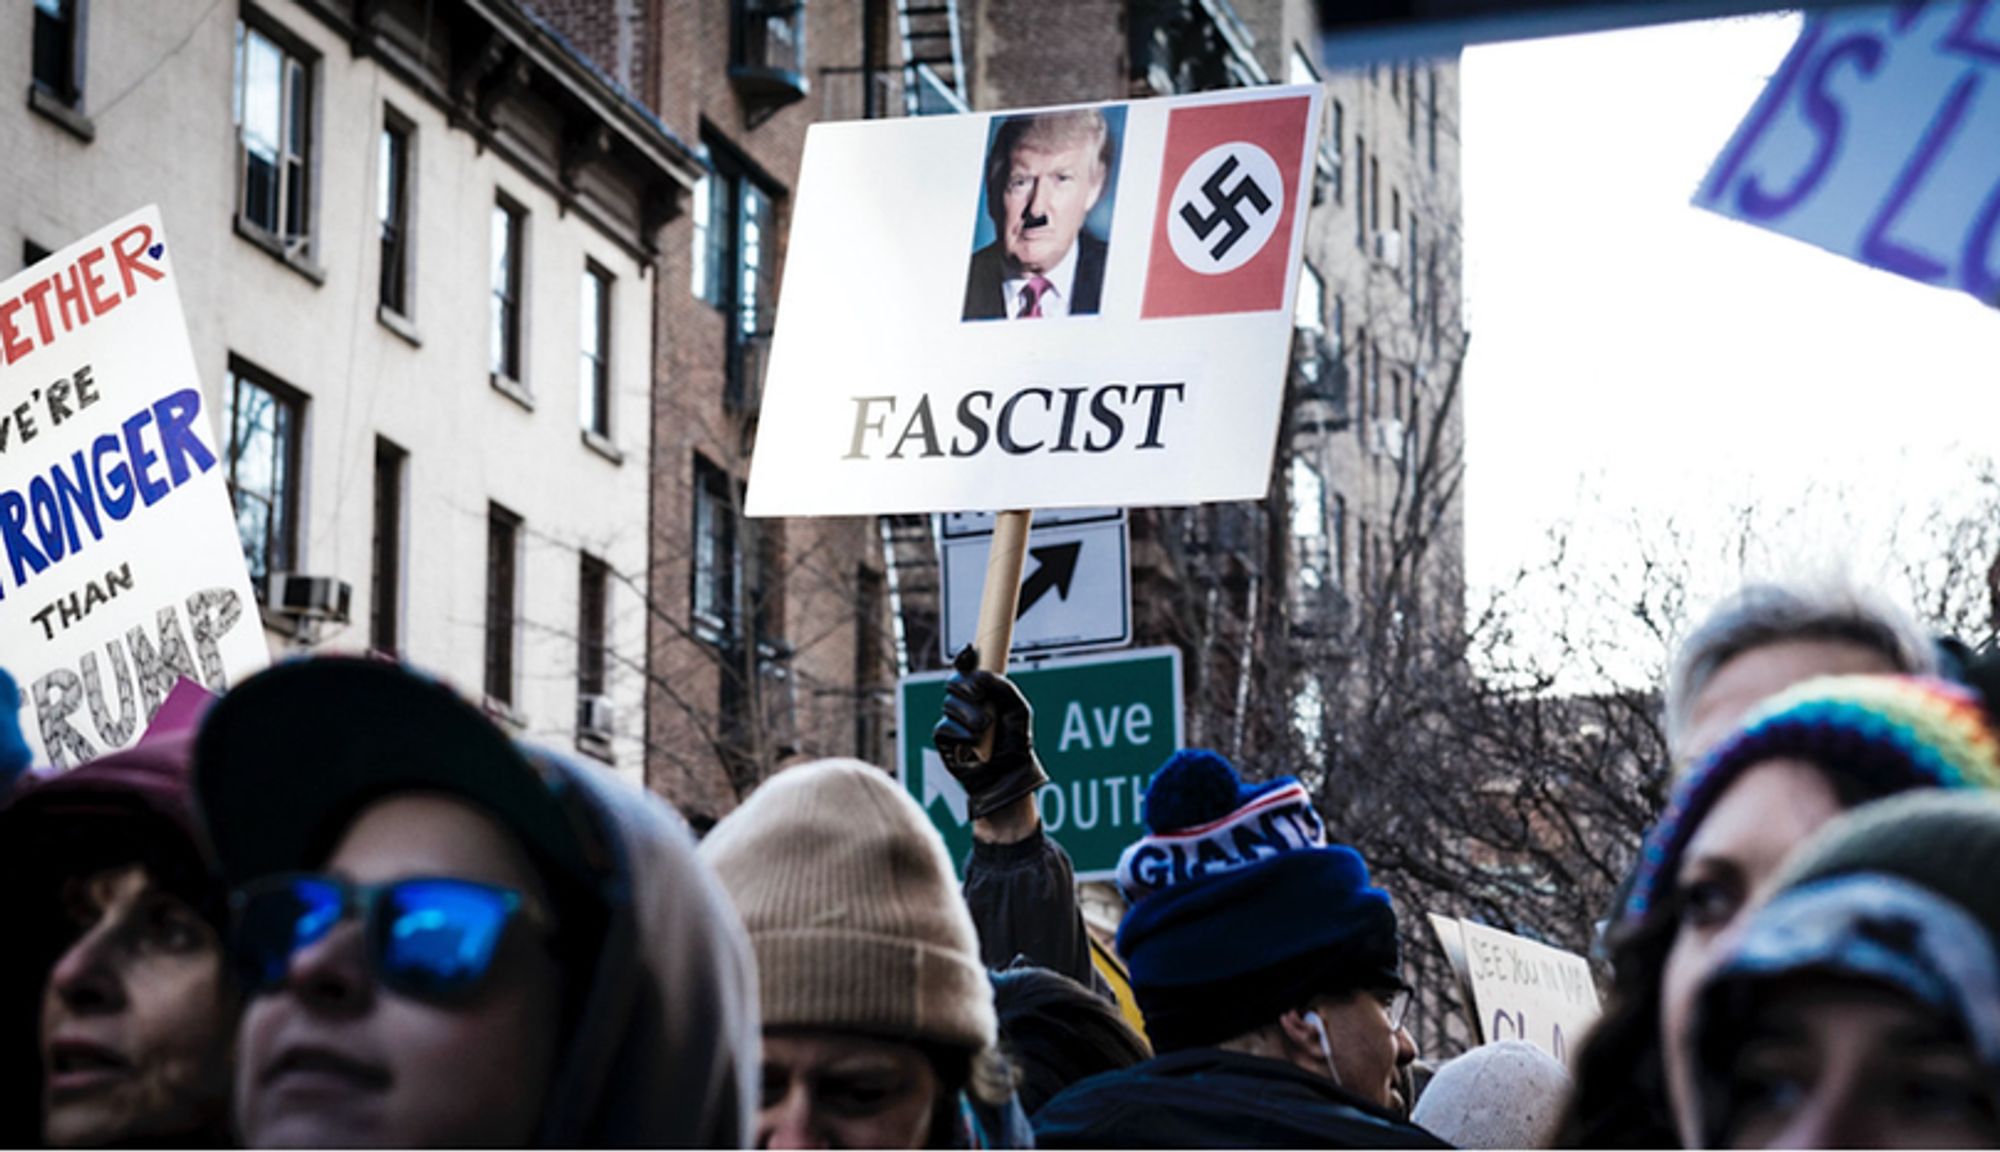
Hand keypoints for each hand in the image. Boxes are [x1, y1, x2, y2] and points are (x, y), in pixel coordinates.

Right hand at [932, 646, 1049, 820]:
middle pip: (954, 681)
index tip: (968, 652)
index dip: (965, 658)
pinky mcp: (944, 739)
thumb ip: (1002, 686)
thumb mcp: (1018, 709)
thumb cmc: (1015, 742)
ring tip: (985, 727)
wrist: (1009, 775)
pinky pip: (945, 727)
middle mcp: (966, 703)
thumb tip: (978, 673)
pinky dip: (962, 733)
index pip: (968, 668)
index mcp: (983, 692)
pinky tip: (974, 742)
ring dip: (970, 714)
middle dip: (966, 684)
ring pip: (950, 703)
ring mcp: (953, 720)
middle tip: (980, 694)